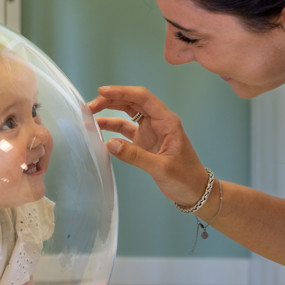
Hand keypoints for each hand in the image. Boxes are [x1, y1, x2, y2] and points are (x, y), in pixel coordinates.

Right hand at [87, 84, 209, 206]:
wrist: (195, 191)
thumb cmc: (186, 178)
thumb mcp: (162, 168)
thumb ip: (136, 156)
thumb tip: (110, 144)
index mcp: (167, 121)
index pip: (143, 98)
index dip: (122, 92)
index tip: (102, 92)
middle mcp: (158, 122)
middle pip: (133, 102)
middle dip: (111, 100)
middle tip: (90, 106)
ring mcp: (151, 131)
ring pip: (128, 114)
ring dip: (110, 111)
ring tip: (90, 114)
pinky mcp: (145, 142)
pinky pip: (126, 130)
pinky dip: (112, 128)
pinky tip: (98, 129)